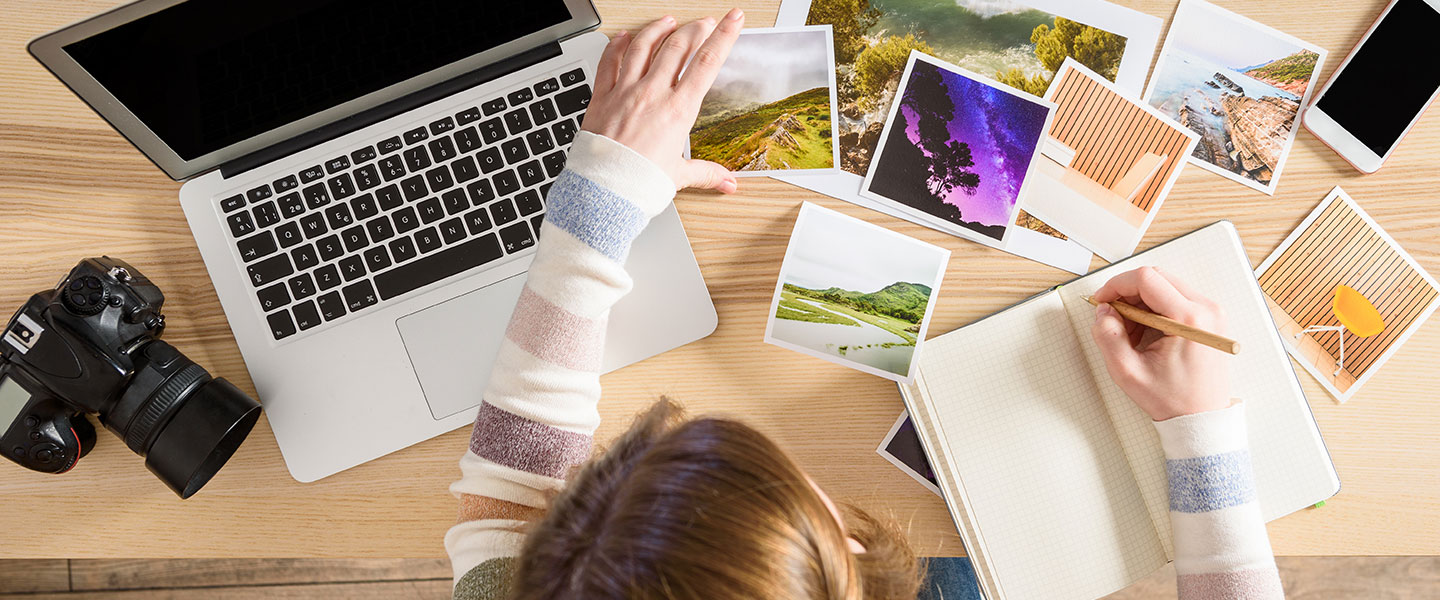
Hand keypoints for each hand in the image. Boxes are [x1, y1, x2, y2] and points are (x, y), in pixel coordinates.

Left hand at [581, 10, 744, 193]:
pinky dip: (618, 45)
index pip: (707, 63)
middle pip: (678, 47)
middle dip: (695, 29)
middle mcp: (653, 94)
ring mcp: (626, 92)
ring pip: (644, 46)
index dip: (724, 36)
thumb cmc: (639, 184)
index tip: (733, 19)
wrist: (603, 191)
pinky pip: (610, 62)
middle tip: (704, 22)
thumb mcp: (679, 176)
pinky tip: (623, 37)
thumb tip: (728, 183)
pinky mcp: (602, 97)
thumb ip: (706, 173)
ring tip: (669, 21)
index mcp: (678, 111)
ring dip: (659, 29)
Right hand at [1089, 267, 1230, 420]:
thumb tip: (1103, 311)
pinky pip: (1175, 297)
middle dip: (1127, 293)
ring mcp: (1211, 311)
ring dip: (1139, 301)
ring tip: (1130, 331)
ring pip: (1164, 285)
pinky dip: (1153, 308)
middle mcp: (1206, 309)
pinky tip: (1146, 331)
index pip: (1146, 279)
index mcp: (1189, 319)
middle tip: (1113, 317)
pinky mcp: (1209, 317)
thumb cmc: (1173, 399)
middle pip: (1156, 277)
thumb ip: (1108, 336)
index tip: (1102, 301)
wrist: (1202, 417)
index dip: (1116, 285)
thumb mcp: (1128, 372)